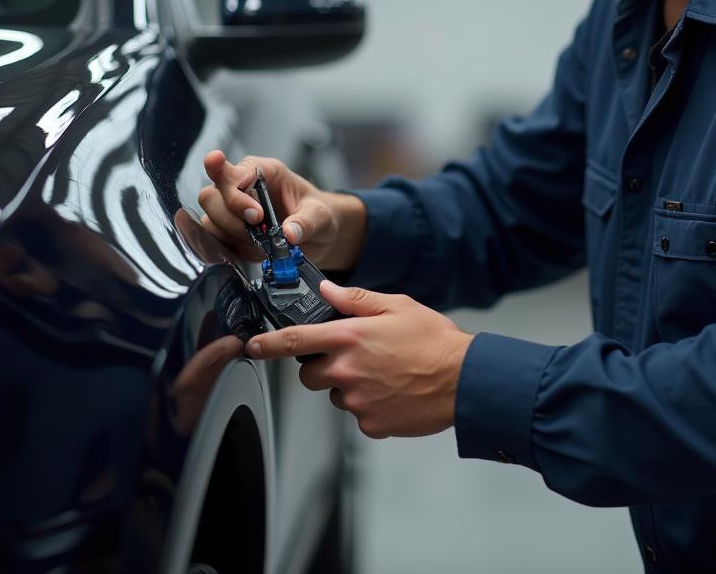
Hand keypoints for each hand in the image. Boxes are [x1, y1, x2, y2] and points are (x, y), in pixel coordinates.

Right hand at [198, 150, 365, 269]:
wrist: (317, 236)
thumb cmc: (318, 214)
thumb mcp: (321, 215)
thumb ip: (307, 222)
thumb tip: (289, 233)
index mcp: (264, 172)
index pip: (233, 172)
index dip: (235, 191)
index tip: (255, 213)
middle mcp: (242, 188)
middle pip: (211, 195)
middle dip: (231, 216)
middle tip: (258, 227)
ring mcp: (232, 211)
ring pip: (208, 218)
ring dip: (230, 234)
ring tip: (259, 242)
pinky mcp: (229, 234)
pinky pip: (211, 240)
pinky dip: (226, 248)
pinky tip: (248, 250)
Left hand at [246, 281, 474, 438]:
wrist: (463, 379)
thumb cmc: (434, 340)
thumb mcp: (397, 306)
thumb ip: (356, 299)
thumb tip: (328, 291)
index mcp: (349, 337)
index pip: (294, 341)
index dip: (267, 344)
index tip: (252, 346)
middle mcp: (347, 371)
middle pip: (309, 375)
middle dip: (321, 366)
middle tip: (352, 356)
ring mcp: (357, 401)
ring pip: (335, 394)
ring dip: (348, 385)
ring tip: (383, 373)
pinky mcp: (370, 424)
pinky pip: (358, 414)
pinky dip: (370, 405)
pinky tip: (392, 391)